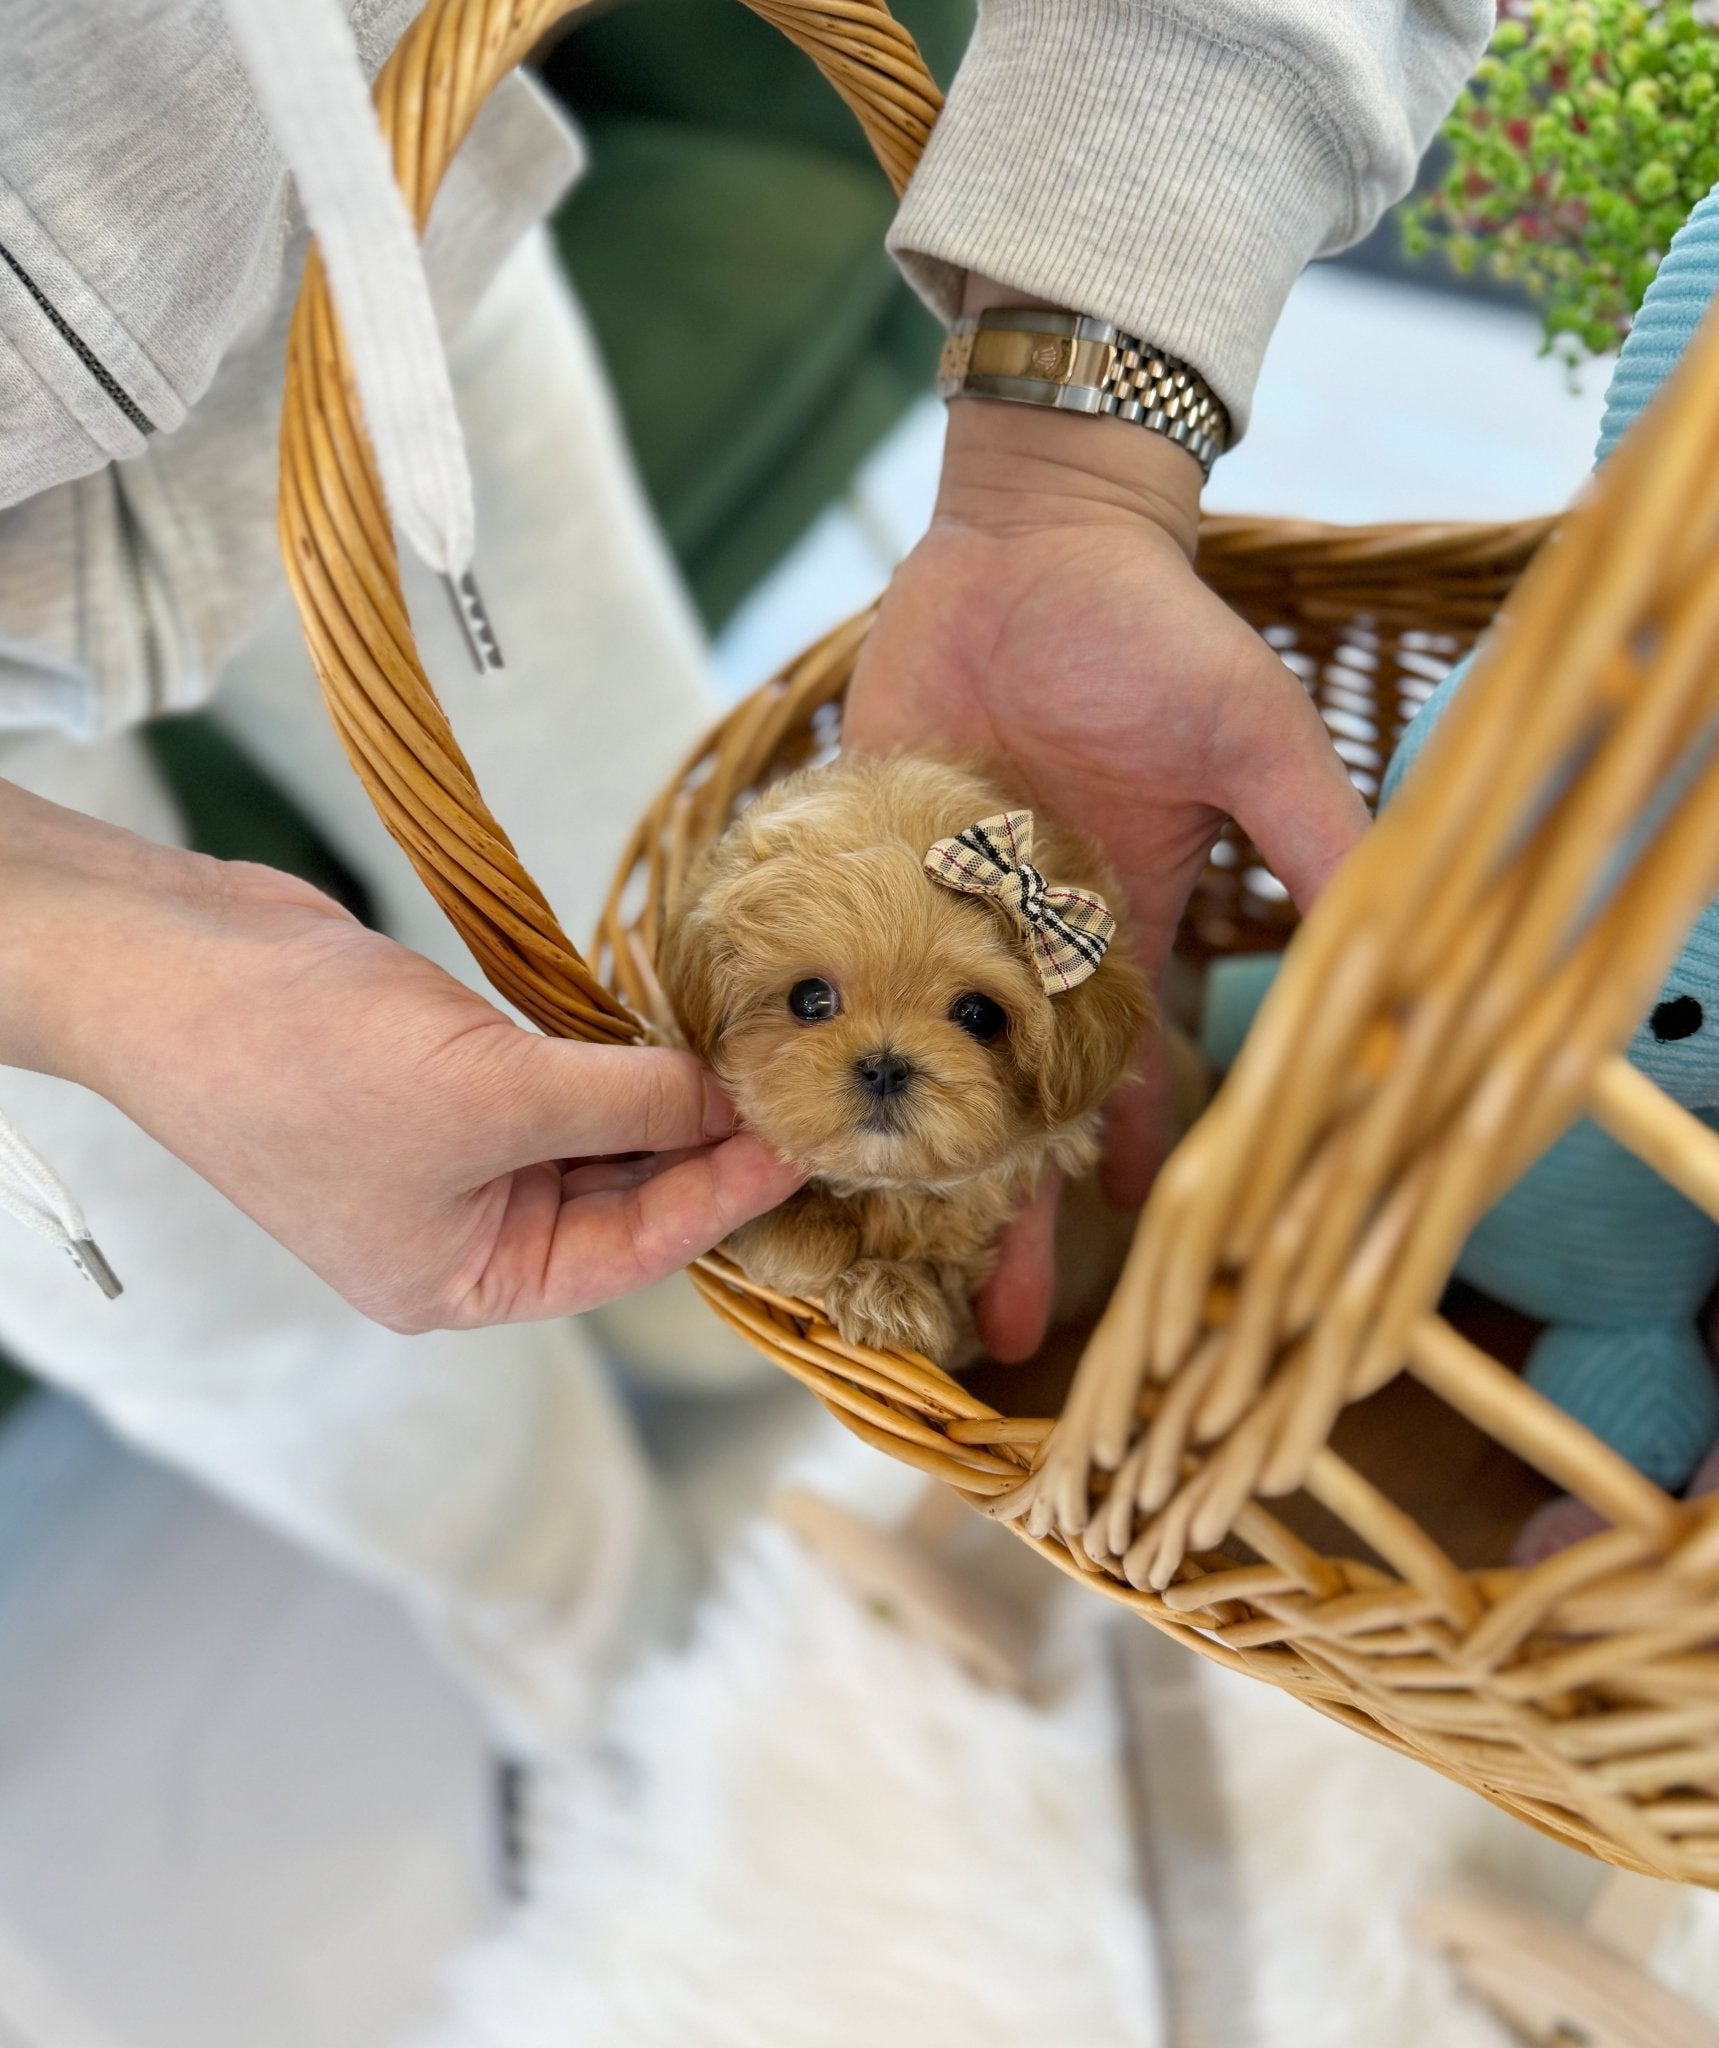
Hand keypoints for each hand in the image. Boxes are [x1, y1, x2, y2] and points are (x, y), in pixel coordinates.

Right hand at [1, 781, 802, 1330]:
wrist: (178, 963)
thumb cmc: (304, 1063)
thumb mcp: (492, 1095)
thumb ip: (625, 1102)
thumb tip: (730, 1101)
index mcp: (464, 1281)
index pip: (631, 1253)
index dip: (721, 1198)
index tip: (797, 1143)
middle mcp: (467, 1228)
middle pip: (622, 1195)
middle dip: (701, 1144)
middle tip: (794, 1089)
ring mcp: (456, 1149)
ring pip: (596, 1131)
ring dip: (664, 1092)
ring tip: (750, 1055)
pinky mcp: (450, 1072)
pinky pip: (560, 1076)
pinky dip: (613, 1053)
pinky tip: (674, 1027)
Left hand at [846, 384, 1366, 1357]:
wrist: (1031, 540)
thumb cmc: (1155, 633)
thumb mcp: (1254, 740)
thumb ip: (1317, 839)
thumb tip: (1397, 948)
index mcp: (1124, 940)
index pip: (1132, 1087)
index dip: (1136, 1175)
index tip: (1148, 1274)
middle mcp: (1025, 951)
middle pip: (1012, 1110)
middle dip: (1012, 1211)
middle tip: (1002, 1329)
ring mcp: (934, 916)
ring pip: (910, 1065)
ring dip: (901, 1154)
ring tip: (876, 1259)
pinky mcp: (858, 868)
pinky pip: (832, 973)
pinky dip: (811, 1042)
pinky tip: (781, 1121)